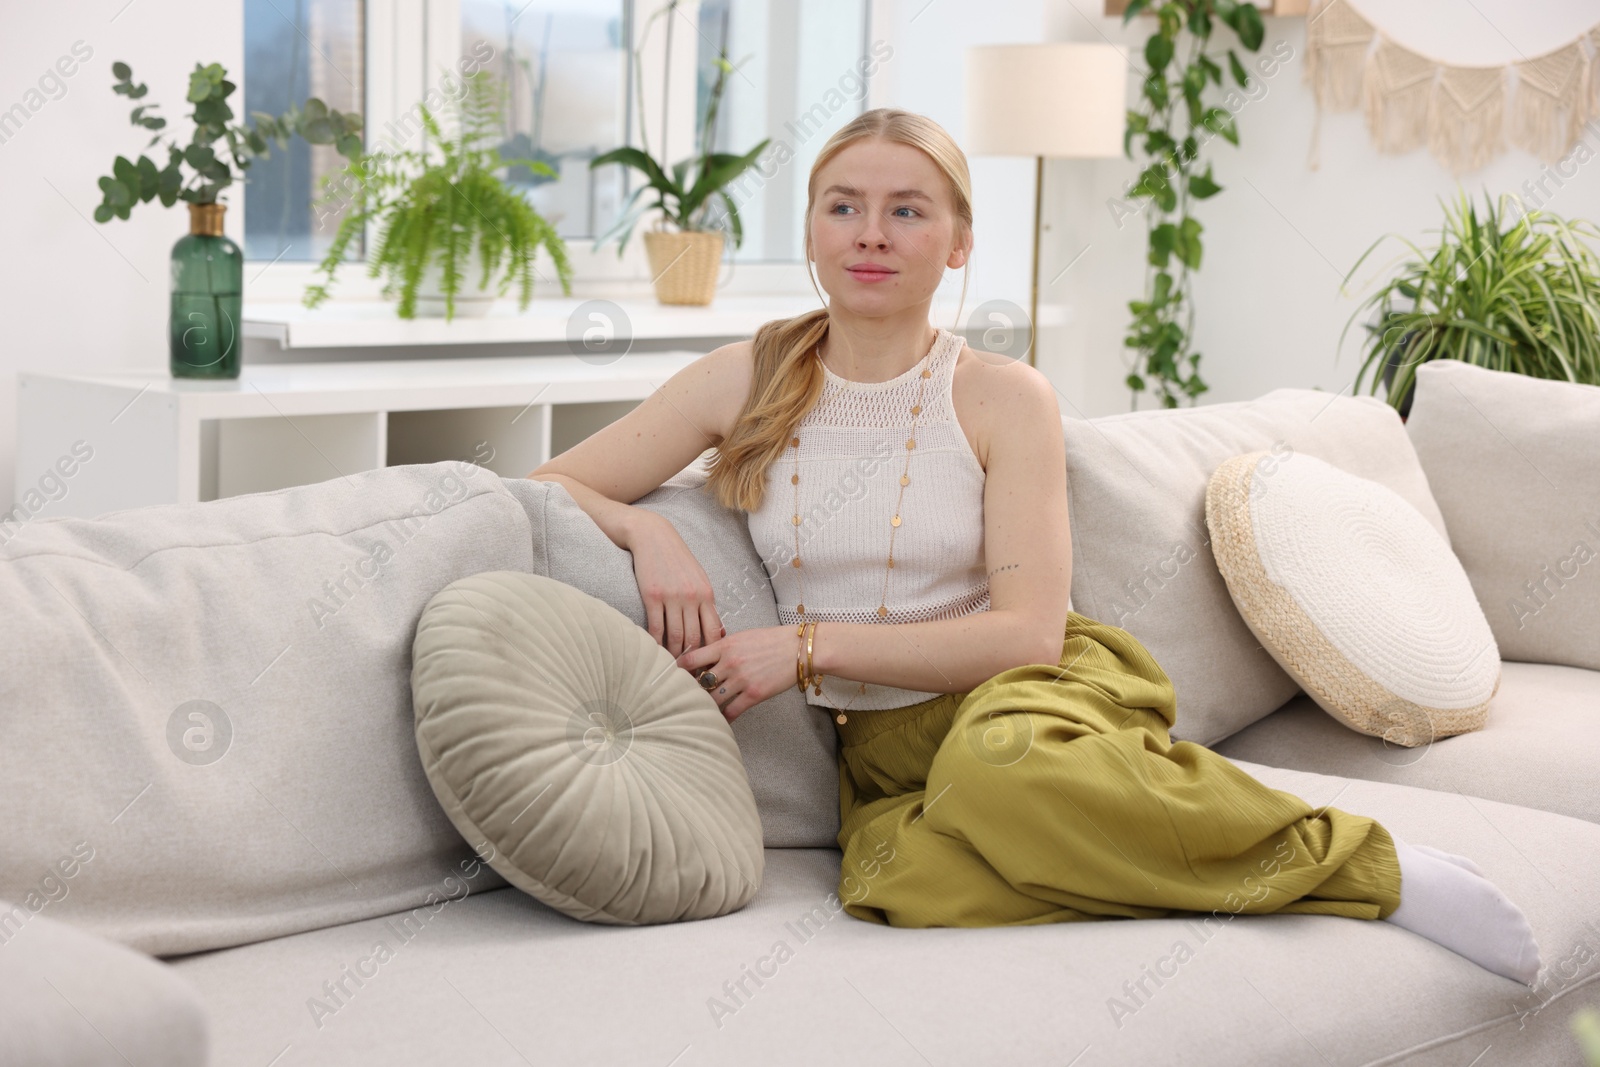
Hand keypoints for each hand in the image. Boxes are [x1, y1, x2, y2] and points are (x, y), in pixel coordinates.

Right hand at [625, 510, 723, 657]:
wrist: (653, 536)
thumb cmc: (677, 559)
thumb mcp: (698, 578)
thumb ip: (706, 603)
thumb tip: (717, 631)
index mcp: (706, 594)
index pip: (714, 631)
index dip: (712, 651)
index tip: (707, 664)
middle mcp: (692, 597)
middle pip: (695, 638)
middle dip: (692, 659)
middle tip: (688, 674)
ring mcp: (672, 596)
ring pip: (675, 636)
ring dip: (673, 654)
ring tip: (671, 666)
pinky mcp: (652, 596)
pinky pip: (655, 627)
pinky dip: (655, 642)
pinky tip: (655, 650)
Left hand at [675, 626, 801, 723]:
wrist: (799, 648)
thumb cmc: (772, 640)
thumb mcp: (743, 637)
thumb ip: (723, 647)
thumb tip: (705, 658)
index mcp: (724, 645)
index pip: (690, 659)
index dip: (678, 670)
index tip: (672, 677)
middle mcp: (729, 662)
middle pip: (698, 682)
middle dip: (690, 690)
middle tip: (683, 698)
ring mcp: (741, 679)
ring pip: (712, 699)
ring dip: (705, 705)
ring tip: (699, 711)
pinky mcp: (754, 694)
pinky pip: (731, 711)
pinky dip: (723, 718)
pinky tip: (719, 721)